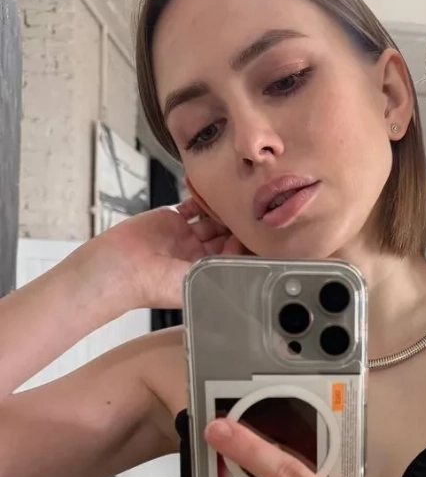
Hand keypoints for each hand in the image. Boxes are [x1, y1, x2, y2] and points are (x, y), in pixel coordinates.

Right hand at [90, 199, 247, 310]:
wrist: (119, 269)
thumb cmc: (154, 284)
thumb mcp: (196, 281)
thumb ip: (220, 269)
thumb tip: (243, 258)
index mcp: (205, 273)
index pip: (233, 257)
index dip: (245, 245)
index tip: (256, 231)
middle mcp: (197, 255)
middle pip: (225, 237)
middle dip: (237, 225)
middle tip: (251, 210)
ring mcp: (184, 236)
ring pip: (211, 220)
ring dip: (222, 210)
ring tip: (237, 199)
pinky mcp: (171, 219)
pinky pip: (191, 206)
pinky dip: (201, 198)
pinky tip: (213, 192)